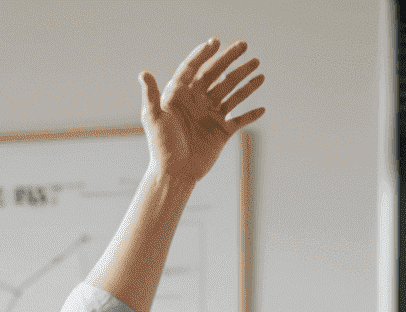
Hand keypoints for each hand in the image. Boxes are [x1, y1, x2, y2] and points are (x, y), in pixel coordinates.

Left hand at [140, 38, 264, 185]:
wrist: (173, 174)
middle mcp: (197, 103)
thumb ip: (151, 96)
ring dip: (246, 81)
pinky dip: (251, 114)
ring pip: (232, 93)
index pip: (193, 69)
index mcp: (180, 96)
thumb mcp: (154, 119)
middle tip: (244, 45)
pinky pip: (240, 119)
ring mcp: (210, 116)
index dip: (203, 54)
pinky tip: (262, 108)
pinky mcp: (221, 131)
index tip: (215, 42)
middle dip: (230, 59)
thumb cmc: (161, 147)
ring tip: (258, 68)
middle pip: (216, 75)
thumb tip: (143, 73)